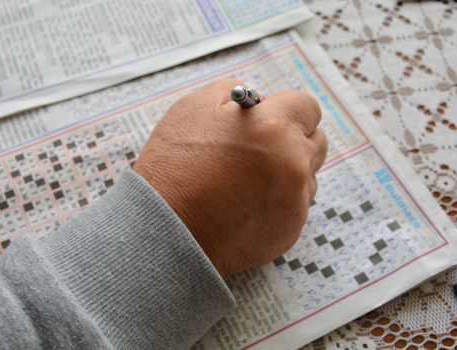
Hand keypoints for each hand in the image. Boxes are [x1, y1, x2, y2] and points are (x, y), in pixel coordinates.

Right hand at [134, 79, 326, 277]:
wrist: (165, 230)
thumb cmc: (175, 168)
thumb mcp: (193, 108)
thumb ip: (233, 91)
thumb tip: (256, 97)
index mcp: (274, 128)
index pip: (307, 107)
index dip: (286, 111)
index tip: (271, 119)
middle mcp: (293, 163)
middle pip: (316, 141)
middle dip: (293, 139)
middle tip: (261, 148)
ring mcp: (295, 200)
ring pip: (309, 176)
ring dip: (289, 172)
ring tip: (248, 181)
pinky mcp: (290, 229)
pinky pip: (297, 206)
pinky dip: (279, 201)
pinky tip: (247, 204)